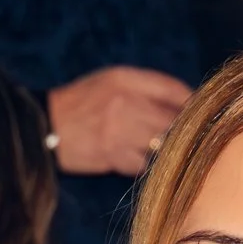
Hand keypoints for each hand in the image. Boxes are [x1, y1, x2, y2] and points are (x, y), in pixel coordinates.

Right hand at [46, 66, 190, 175]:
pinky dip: (145, 164)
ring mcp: (120, 131)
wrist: (44, 127)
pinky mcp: (113, 156)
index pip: (173, 89)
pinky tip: (138, 158)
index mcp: (124, 79)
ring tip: (162, 148)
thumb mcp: (110, 81)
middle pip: (173, 119)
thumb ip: (145, 86)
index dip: (191, 102)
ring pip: (161, 144)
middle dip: (182, 129)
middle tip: (187, 135)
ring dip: (165, 149)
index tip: (198, 111)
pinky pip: (144, 164)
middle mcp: (125, 103)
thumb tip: (185, 100)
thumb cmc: (80, 102)